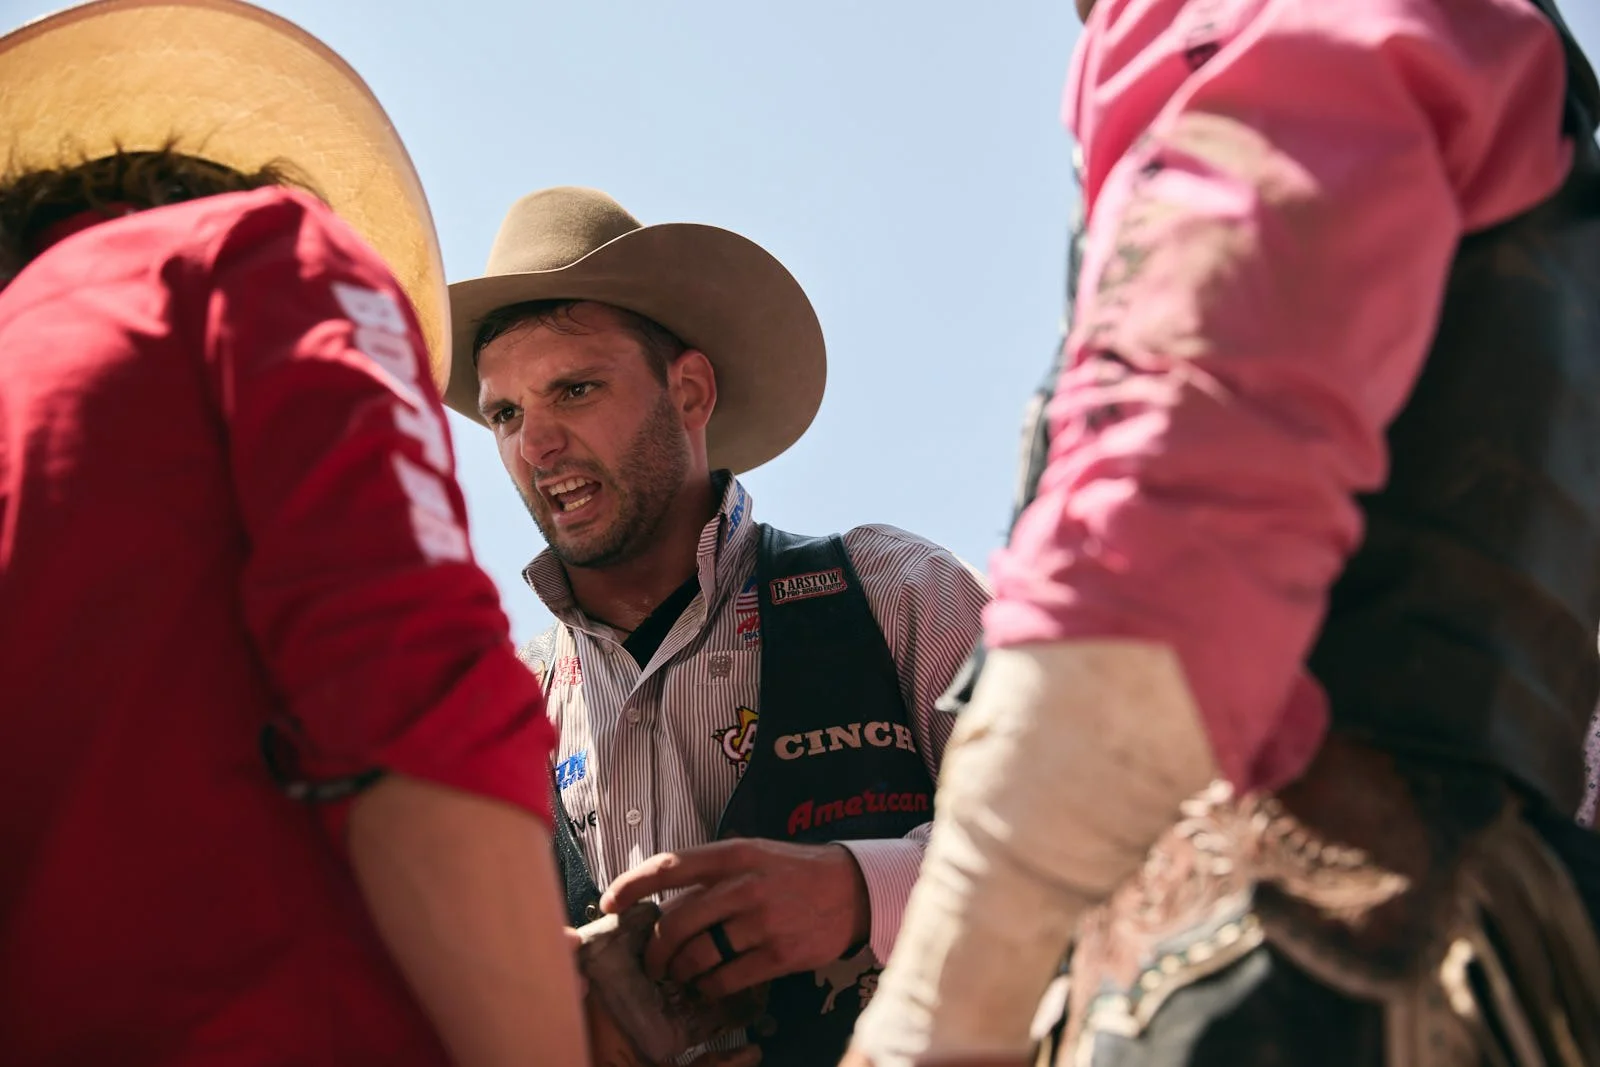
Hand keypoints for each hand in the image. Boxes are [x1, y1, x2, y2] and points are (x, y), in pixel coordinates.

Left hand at [600, 839, 870, 997]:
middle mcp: (745, 885)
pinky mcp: (780, 954)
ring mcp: (763, 922)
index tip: (608, 903)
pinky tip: (710, 985)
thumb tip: (660, 898)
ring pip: (698, 956)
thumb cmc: (792, 872)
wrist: (853, 889)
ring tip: (681, 975)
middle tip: (652, 962)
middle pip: (675, 923)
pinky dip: (709, 987)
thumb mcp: (752, 854)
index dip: (631, 886)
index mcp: (733, 854)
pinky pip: (727, 979)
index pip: (669, 866)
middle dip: (654, 950)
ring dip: (680, 972)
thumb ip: (711, 872)